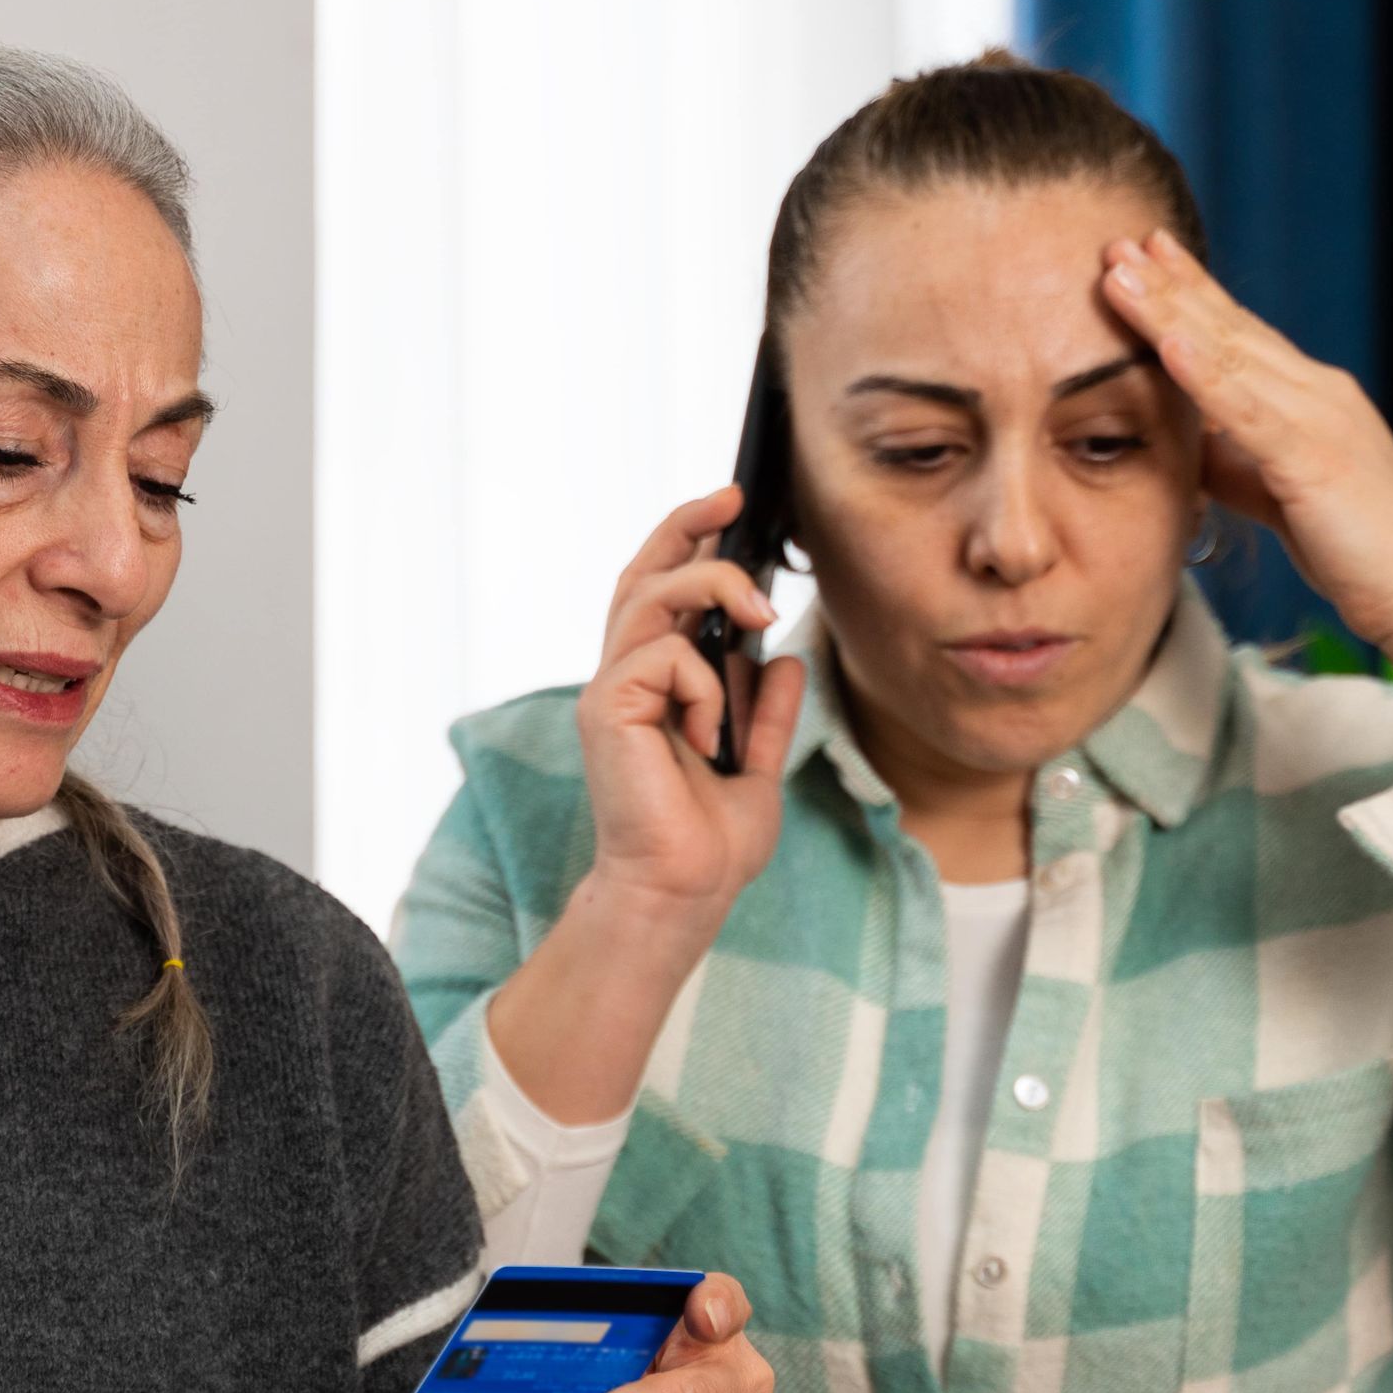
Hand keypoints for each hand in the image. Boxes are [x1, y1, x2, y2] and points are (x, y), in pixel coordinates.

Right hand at [574, 487, 811, 927]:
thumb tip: (785, 659)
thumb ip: (769, 714)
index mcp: (652, 689)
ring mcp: (609, 692)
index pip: (657, 592)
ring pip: (652, 595)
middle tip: (735, 500)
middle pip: (641, 573)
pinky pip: (666, 656)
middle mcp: (622, 681)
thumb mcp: (758, 765)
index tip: (731, 503)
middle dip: (686, 524)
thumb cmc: (709, 844)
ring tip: (762, 616)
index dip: (685, 539)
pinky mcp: (606, 708)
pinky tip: (710, 736)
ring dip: (714, 589)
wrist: (683, 892)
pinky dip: (705, 686)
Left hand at [1100, 228, 1392, 660]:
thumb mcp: (1280, 493)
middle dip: (1172, 283)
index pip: (1240, 333)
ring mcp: (1319, 419)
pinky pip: (1250, 411)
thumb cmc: (1355, 549)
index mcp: (1312, 398)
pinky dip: (1207, 375)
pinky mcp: (1315, 458)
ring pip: (1231, 354)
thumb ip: (1238, 460)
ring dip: (1172, 312)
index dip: (1190, 293)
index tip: (1145, 257)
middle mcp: (1318, 393)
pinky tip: (1169, 344)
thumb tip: (1191, 441)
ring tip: (1123, 274)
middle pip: (1230, 328)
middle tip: (1118, 240)